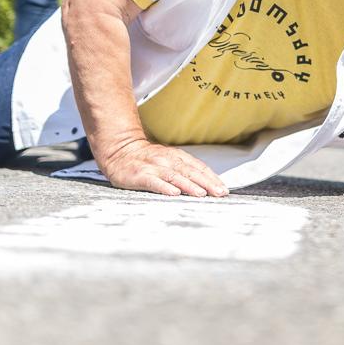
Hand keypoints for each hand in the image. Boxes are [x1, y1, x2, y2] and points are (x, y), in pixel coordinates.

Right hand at [100, 139, 227, 197]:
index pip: (198, 167)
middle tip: (219, 193)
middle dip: (206, 182)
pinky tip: (174, 193)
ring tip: (201, 194)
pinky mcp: (139, 175)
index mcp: (176, 157)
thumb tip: (207, 184)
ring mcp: (153, 166)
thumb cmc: (147, 159)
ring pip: (174, 176)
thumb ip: (185, 169)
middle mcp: (166, 160)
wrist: (119, 150)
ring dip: (189, 185)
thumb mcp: (168, 160)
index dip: (211, 178)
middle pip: (190, 171)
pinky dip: (164, 187)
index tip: (223, 189)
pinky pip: (153, 181)